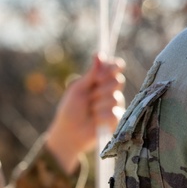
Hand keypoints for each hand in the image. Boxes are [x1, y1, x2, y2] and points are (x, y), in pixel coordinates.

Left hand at [42, 54, 124, 174]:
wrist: (69, 132)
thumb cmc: (70, 109)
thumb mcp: (78, 89)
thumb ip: (91, 73)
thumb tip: (99, 55)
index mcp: (100, 80)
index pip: (115, 67)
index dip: (113, 67)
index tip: (102, 71)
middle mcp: (110, 90)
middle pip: (118, 80)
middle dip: (101, 88)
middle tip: (90, 95)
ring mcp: (114, 105)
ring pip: (115, 97)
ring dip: (98, 105)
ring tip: (89, 111)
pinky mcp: (117, 119)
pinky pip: (114, 113)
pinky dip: (101, 117)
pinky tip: (95, 121)